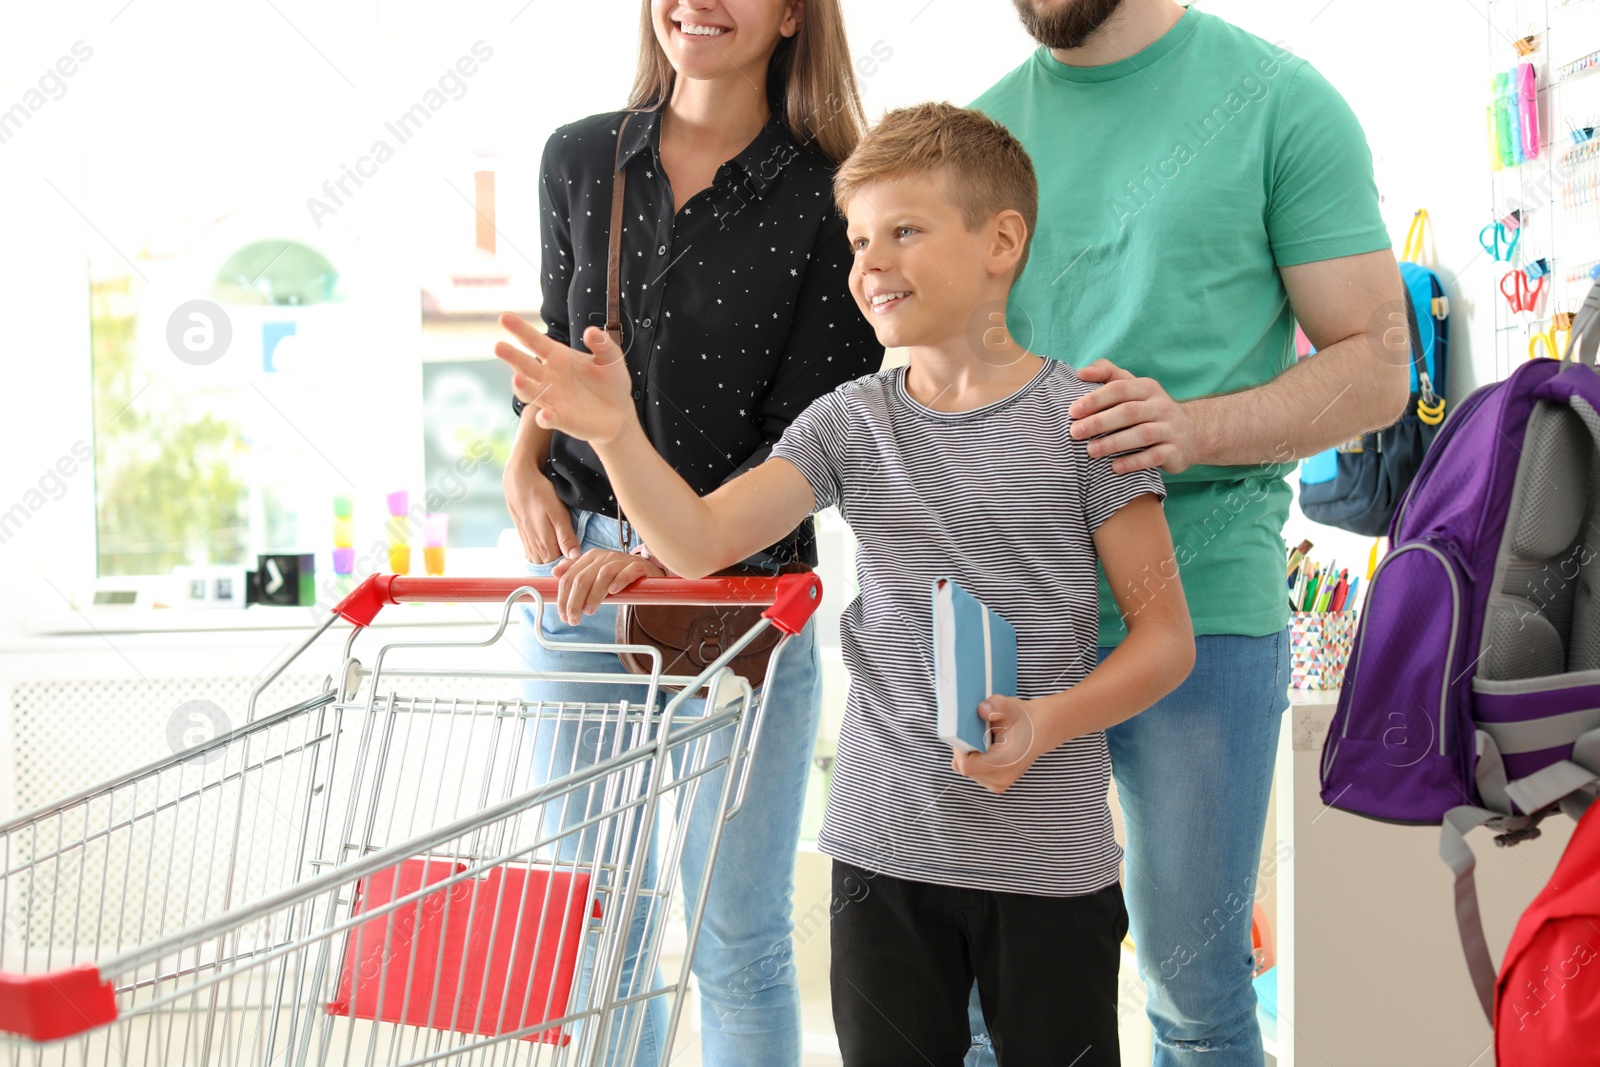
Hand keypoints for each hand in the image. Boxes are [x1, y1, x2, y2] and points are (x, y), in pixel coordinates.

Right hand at [496, 314, 635, 446]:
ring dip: (522, 387)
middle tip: (498, 346)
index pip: (534, 341)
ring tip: (517, 379)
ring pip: (530, 392)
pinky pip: (548, 418)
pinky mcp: (560, 419)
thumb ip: (602, 344)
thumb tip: (591, 331)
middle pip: (525, 365)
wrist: (618, 412)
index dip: (519, 329)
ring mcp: (552, 399)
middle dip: (511, 356)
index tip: (503, 317)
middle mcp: (548, 376)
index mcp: (557, 356)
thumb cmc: (610, 381)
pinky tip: (545, 415)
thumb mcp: (611, 358)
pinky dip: (545, 417)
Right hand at [504, 453, 578, 564]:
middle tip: (576, 551)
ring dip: (554, 559)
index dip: (573, 564)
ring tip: (565, 547)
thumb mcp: (558, 514)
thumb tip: (575, 557)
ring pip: (543, 562)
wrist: (518, 480)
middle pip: (552, 567)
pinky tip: (552, 544)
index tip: (583, 557)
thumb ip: (566, 537)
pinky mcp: (524, 538)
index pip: (562, 567)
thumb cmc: (541, 494)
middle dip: (564, 563)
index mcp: (545, 546)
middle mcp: (535, 549)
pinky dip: (544, 553)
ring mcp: (528, 544)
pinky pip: (535, 554)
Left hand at [551, 548, 666, 624]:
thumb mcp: (593, 573)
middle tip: (574, 619)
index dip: (563, 598)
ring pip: (602, 576)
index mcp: (590, 558)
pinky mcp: (638, 567)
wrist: (645, 569)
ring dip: (593, 595)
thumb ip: (574, 572)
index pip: (569, 577)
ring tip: (590, 611)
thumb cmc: (617, 574)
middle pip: (582, 579)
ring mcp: (621, 561)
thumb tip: (555, 572)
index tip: (563, 615)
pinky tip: (613, 592)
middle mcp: (604, 557)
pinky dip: (619, 581)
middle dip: (574, 602)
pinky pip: (627, 572)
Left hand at [951, 696, 1042, 793]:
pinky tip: (986, 748)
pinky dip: (974, 758)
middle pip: (963, 766)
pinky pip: (973, 771)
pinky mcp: (995, 784)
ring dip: (969, 753)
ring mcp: (998, 784)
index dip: (960, 748)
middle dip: (964, 747)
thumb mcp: (1011, 706)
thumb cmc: (1023, 719)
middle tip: (976, 733)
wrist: (1039, 732)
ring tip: (985, 740)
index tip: (964, 733)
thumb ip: (996, 706)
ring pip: (965, 769)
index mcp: (1005, 762)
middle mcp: (1001, 778)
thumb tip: (981, 710)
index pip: (967, 765)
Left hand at [1069, 359, 1198, 473]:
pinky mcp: (1175, 451)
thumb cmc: (1147, 409)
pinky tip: (1114, 467)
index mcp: (1147, 388)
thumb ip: (1107, 374)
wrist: (1190, 434)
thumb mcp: (1132, 388)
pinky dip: (1134, 462)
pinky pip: (1154, 457)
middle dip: (1099, 422)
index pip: (1120, 389)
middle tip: (1075, 432)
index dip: (1096, 399)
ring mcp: (1170, 429)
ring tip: (1090, 451)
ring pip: (1142, 435)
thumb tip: (1081, 373)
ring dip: (1114, 443)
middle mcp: (1161, 406)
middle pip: (1129, 411)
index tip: (1073, 410)